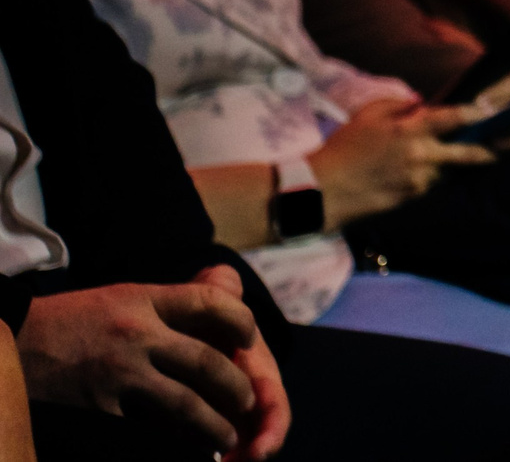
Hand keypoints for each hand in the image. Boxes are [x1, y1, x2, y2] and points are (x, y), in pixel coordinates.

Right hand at [17, 275, 280, 457]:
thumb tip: (225, 303)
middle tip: (249, 403)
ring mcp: (116, 374)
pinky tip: (179, 451)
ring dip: (212, 426)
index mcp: (143, 301)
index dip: (241, 321)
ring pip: (184, 404)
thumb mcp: (121, 298)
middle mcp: (135, 335)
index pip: (210, 302)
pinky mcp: (95, 408)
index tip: (250, 340)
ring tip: (225, 438)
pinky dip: (167, 443)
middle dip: (236, 387)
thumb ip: (166, 306)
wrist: (10, 341)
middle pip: (206, 362)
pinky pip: (144, 431)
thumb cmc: (71, 321)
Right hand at [309, 97, 494, 228]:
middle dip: (494, 149)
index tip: (492, 110)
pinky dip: (448, 175)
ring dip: (472, 164)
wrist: (324, 191)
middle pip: (471, 153)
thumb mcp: (369, 114)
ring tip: (495, 154)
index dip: (478, 113)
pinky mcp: (415, 197)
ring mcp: (421, 179)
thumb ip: (401, 105)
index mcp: (411, 129)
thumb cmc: (344, 147)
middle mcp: (422, 155)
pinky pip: (439, 183)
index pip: (455, 118)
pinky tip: (454, 169)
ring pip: (457, 171)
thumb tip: (424, 104)